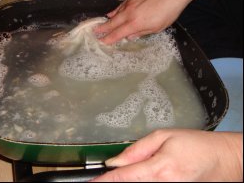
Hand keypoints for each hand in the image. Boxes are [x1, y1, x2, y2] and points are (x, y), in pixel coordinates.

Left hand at [91, 129, 242, 181]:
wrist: (224, 160)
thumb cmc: (195, 144)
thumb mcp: (164, 137)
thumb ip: (137, 150)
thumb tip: (115, 161)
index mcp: (160, 168)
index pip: (125, 177)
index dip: (105, 180)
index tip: (92, 182)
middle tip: (103, 179)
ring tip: (121, 176)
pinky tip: (138, 178)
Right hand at [94, 0, 193, 43]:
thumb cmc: (168, 10)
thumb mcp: (156, 28)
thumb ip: (141, 32)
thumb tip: (130, 36)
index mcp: (135, 23)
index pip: (117, 33)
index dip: (108, 39)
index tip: (102, 42)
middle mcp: (130, 13)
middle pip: (112, 23)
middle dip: (103, 29)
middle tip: (95, 32)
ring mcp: (130, 3)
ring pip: (115, 13)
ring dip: (108, 20)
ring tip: (101, 24)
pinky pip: (120, 6)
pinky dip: (115, 10)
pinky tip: (113, 12)